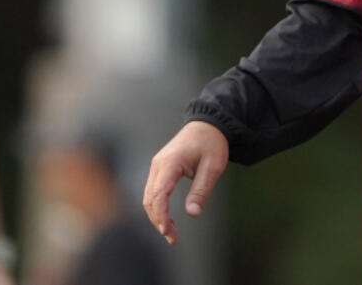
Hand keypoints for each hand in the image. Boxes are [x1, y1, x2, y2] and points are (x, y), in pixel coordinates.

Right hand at [142, 121, 228, 244]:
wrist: (208, 124)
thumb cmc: (212, 143)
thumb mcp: (213, 166)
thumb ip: (201, 190)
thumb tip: (192, 214)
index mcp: (170, 162)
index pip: (158, 194)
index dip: (161, 215)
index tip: (168, 231)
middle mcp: (158, 165)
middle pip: (149, 199)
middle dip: (158, 220)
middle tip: (172, 238)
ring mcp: (157, 166)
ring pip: (148, 197)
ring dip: (156, 216)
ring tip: (170, 233)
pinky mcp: (160, 169)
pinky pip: (153, 192)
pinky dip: (157, 207)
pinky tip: (167, 219)